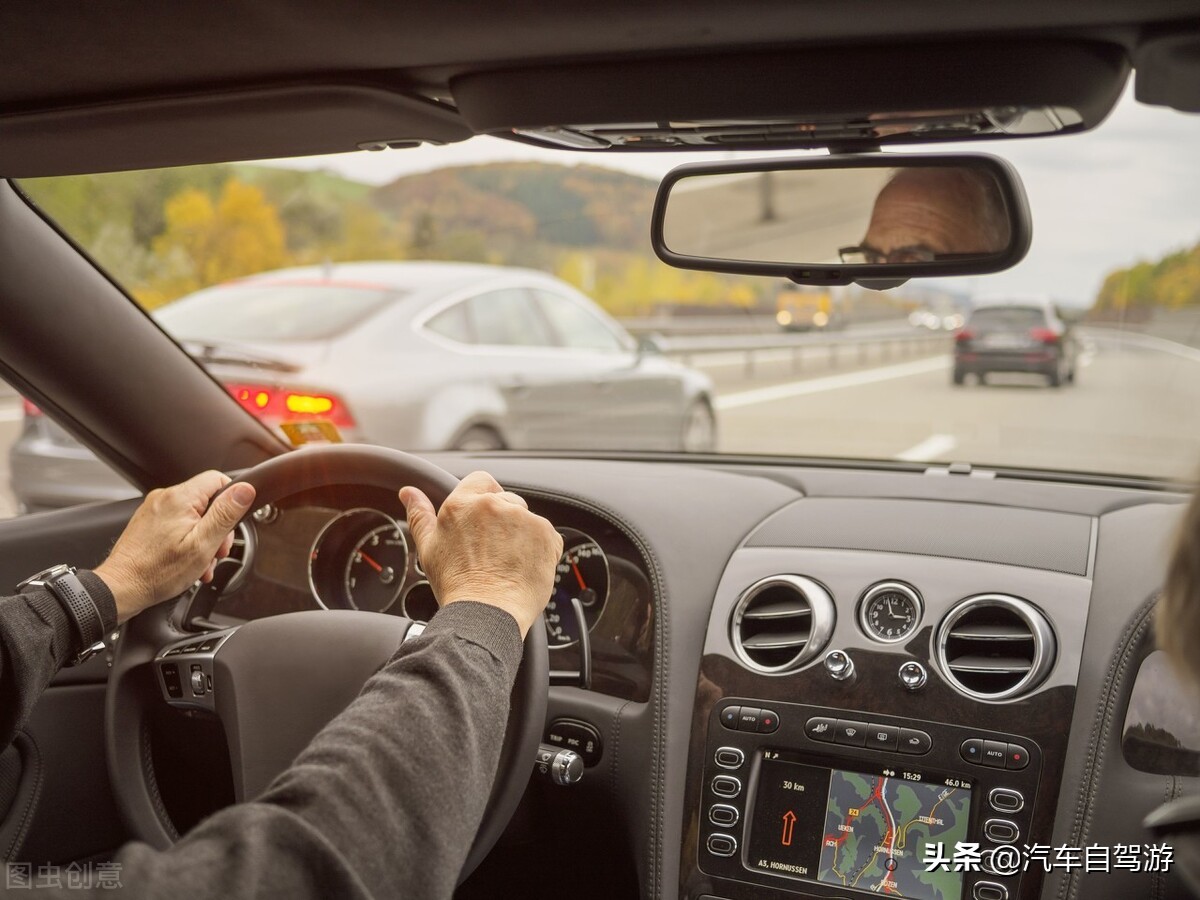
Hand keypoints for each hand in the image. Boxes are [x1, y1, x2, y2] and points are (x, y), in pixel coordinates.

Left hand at [95, 471, 256, 622]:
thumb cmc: (157, 572)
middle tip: (216, 551)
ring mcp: (154, 510)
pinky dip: (188, 540)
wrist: (121, 588)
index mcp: (180, 498)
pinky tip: (188, 561)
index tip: (232, 522)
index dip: (232, 499)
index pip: (218, 479)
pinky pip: (178, 524)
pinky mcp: (148, 522)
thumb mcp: (202, 544)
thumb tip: (245, 490)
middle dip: (218, 527)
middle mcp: (164, 498)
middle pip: (207, 501)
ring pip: (193, 515)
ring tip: (201, 562)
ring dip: (204, 538)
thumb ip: (225, 514)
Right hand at [399, 471, 561, 636]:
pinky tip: (524, 568)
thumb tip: (409, 493)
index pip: (481, 480)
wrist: (487, 612)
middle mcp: (494, 505)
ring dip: (521, 535)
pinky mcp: (545, 534)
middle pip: (506, 500)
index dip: (484, 498)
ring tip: (507, 563)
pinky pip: (547, 536)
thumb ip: (419, 514)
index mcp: (463, 504)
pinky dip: (540, 550)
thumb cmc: (456, 585)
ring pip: (526, 519)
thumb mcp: (428, 548)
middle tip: (493, 550)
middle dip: (502, 521)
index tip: (484, 520)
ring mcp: (523, 518)